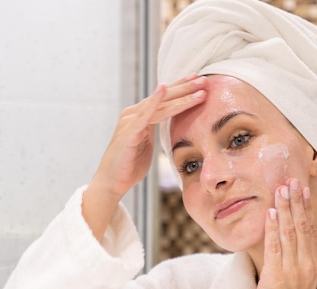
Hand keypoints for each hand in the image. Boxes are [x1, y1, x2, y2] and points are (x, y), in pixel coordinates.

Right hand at [83, 75, 206, 240]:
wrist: (112, 182)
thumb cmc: (129, 165)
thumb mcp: (147, 144)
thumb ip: (155, 131)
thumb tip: (170, 125)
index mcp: (140, 116)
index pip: (164, 99)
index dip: (182, 88)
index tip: (199, 80)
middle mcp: (134, 114)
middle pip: (164, 98)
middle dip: (186, 88)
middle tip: (205, 79)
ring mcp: (130, 122)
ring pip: (160, 106)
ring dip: (181, 97)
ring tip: (199, 90)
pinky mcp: (128, 132)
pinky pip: (144, 115)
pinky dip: (154, 102)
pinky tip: (162, 90)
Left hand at [252, 178, 316, 288]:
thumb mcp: (304, 281)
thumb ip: (309, 257)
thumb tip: (314, 236)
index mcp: (312, 265)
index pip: (309, 229)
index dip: (305, 208)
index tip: (302, 189)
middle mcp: (305, 265)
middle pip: (300, 226)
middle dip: (295, 202)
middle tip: (290, 180)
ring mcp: (291, 270)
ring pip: (288, 232)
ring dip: (284, 209)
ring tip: (281, 190)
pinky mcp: (275, 275)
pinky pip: (274, 247)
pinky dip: (272, 228)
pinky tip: (270, 213)